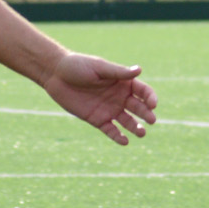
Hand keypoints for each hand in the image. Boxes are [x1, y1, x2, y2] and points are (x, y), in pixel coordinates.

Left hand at [43, 54, 157, 142]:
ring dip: (136, 127)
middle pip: (138, 107)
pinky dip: (118, 137)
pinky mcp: (97, 119)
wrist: (55, 75)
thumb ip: (119, 72)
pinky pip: (111, 130)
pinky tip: (125, 141)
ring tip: (142, 133)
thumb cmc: (78, 66)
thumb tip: (139, 70)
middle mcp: (119, 97)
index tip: (153, 104)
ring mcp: (109, 109)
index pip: (143, 91)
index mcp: (123, 82)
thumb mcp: (99, 67)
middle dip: (146, 114)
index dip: (150, 98)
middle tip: (152, 120)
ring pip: (127, 121)